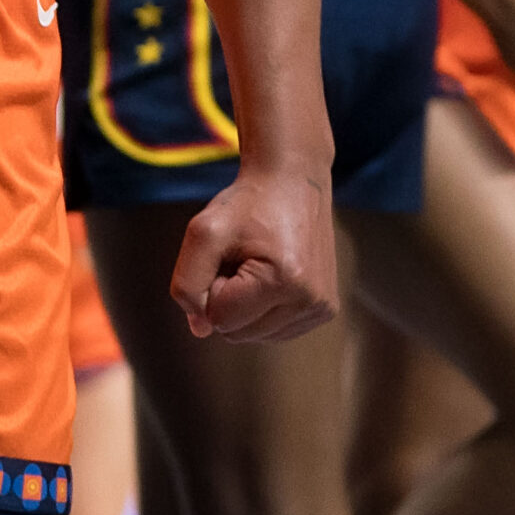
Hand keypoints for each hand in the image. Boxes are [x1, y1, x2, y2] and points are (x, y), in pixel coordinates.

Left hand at [170, 162, 336, 342]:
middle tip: (243, 256)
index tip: (229, 253)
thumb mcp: (203, 231)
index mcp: (283, 281)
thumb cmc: (247, 203)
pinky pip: (276, 331)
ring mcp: (322, 308)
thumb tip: (201, 329)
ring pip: (256, 335)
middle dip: (229, 298)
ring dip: (246, 304)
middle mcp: (311, 301)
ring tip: (259, 262)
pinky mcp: (326, 309)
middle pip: (238, 333)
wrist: (293, 178)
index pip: (219, 319)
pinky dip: (265, 309)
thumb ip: (187, 283)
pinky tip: (273, 274)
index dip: (213, 285)